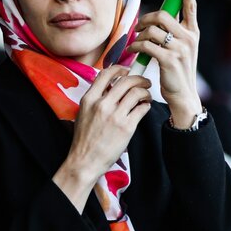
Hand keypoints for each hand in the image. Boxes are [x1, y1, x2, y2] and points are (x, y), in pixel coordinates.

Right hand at [54, 66, 150, 208]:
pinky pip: (142, 109)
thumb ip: (95, 99)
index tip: (127, 70)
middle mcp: (102, 104)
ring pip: (136, 93)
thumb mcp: (83, 113)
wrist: (85, 161)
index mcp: (89, 99)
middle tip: (144, 82)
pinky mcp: (126, 127)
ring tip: (147, 95)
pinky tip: (145, 107)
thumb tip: (111, 87)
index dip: (119, 68)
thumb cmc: (84, 139)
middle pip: (126, 81)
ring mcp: (115, 116)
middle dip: (139, 78)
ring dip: (145, 92)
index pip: (106, 74)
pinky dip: (146, 105)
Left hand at [128, 0, 202, 123]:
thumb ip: (173, 33)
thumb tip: (156, 18)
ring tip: (136, 41)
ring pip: (152, 29)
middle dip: (146, 18)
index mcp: (193, 33)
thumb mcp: (181, 49)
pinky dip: (136, 45)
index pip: (191, 8)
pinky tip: (134, 49)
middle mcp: (189, 38)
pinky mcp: (169, 59)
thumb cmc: (178, 71)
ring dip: (139, 34)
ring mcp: (181, 49)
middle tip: (139, 26)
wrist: (183, 95)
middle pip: (163, 15)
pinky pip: (146, 44)